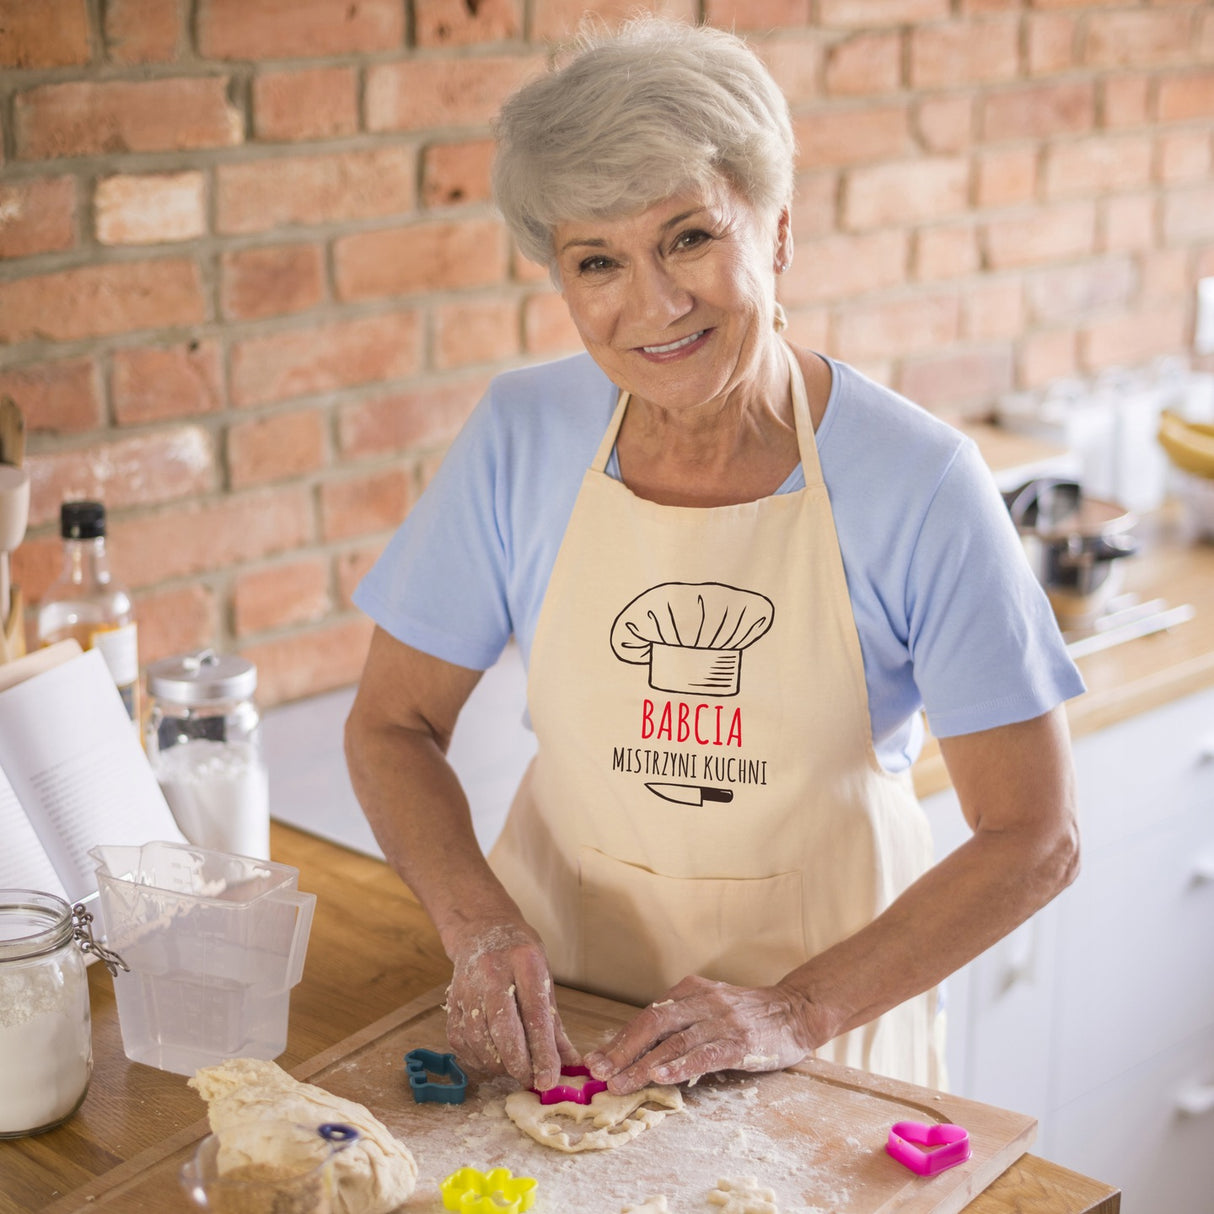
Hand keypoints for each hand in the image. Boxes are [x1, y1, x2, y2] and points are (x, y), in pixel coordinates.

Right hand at [445, 921, 579, 1089]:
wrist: (482, 928)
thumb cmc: (520, 955)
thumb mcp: (544, 977)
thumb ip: (554, 1023)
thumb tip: (570, 1062)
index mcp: (524, 962)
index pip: (535, 1014)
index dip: (543, 1051)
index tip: (549, 1079)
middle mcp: (492, 972)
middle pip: (502, 1028)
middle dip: (517, 1063)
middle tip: (530, 1080)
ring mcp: (467, 985)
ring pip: (478, 1038)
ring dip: (497, 1064)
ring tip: (513, 1070)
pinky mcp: (451, 1000)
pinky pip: (459, 1039)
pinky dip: (476, 1058)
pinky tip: (491, 1061)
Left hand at [583, 974, 817, 1094]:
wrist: (796, 1009)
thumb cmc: (749, 1013)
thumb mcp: (711, 1007)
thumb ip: (682, 1022)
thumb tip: (641, 1050)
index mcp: (690, 990)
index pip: (647, 1016)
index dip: (620, 1039)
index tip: (598, 1060)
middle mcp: (702, 1001)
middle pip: (653, 1025)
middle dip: (622, 1050)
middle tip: (599, 1072)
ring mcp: (721, 1021)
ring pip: (674, 1042)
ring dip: (643, 1064)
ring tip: (620, 1083)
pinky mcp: (740, 1042)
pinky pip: (704, 1054)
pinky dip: (679, 1065)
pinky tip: (660, 1076)